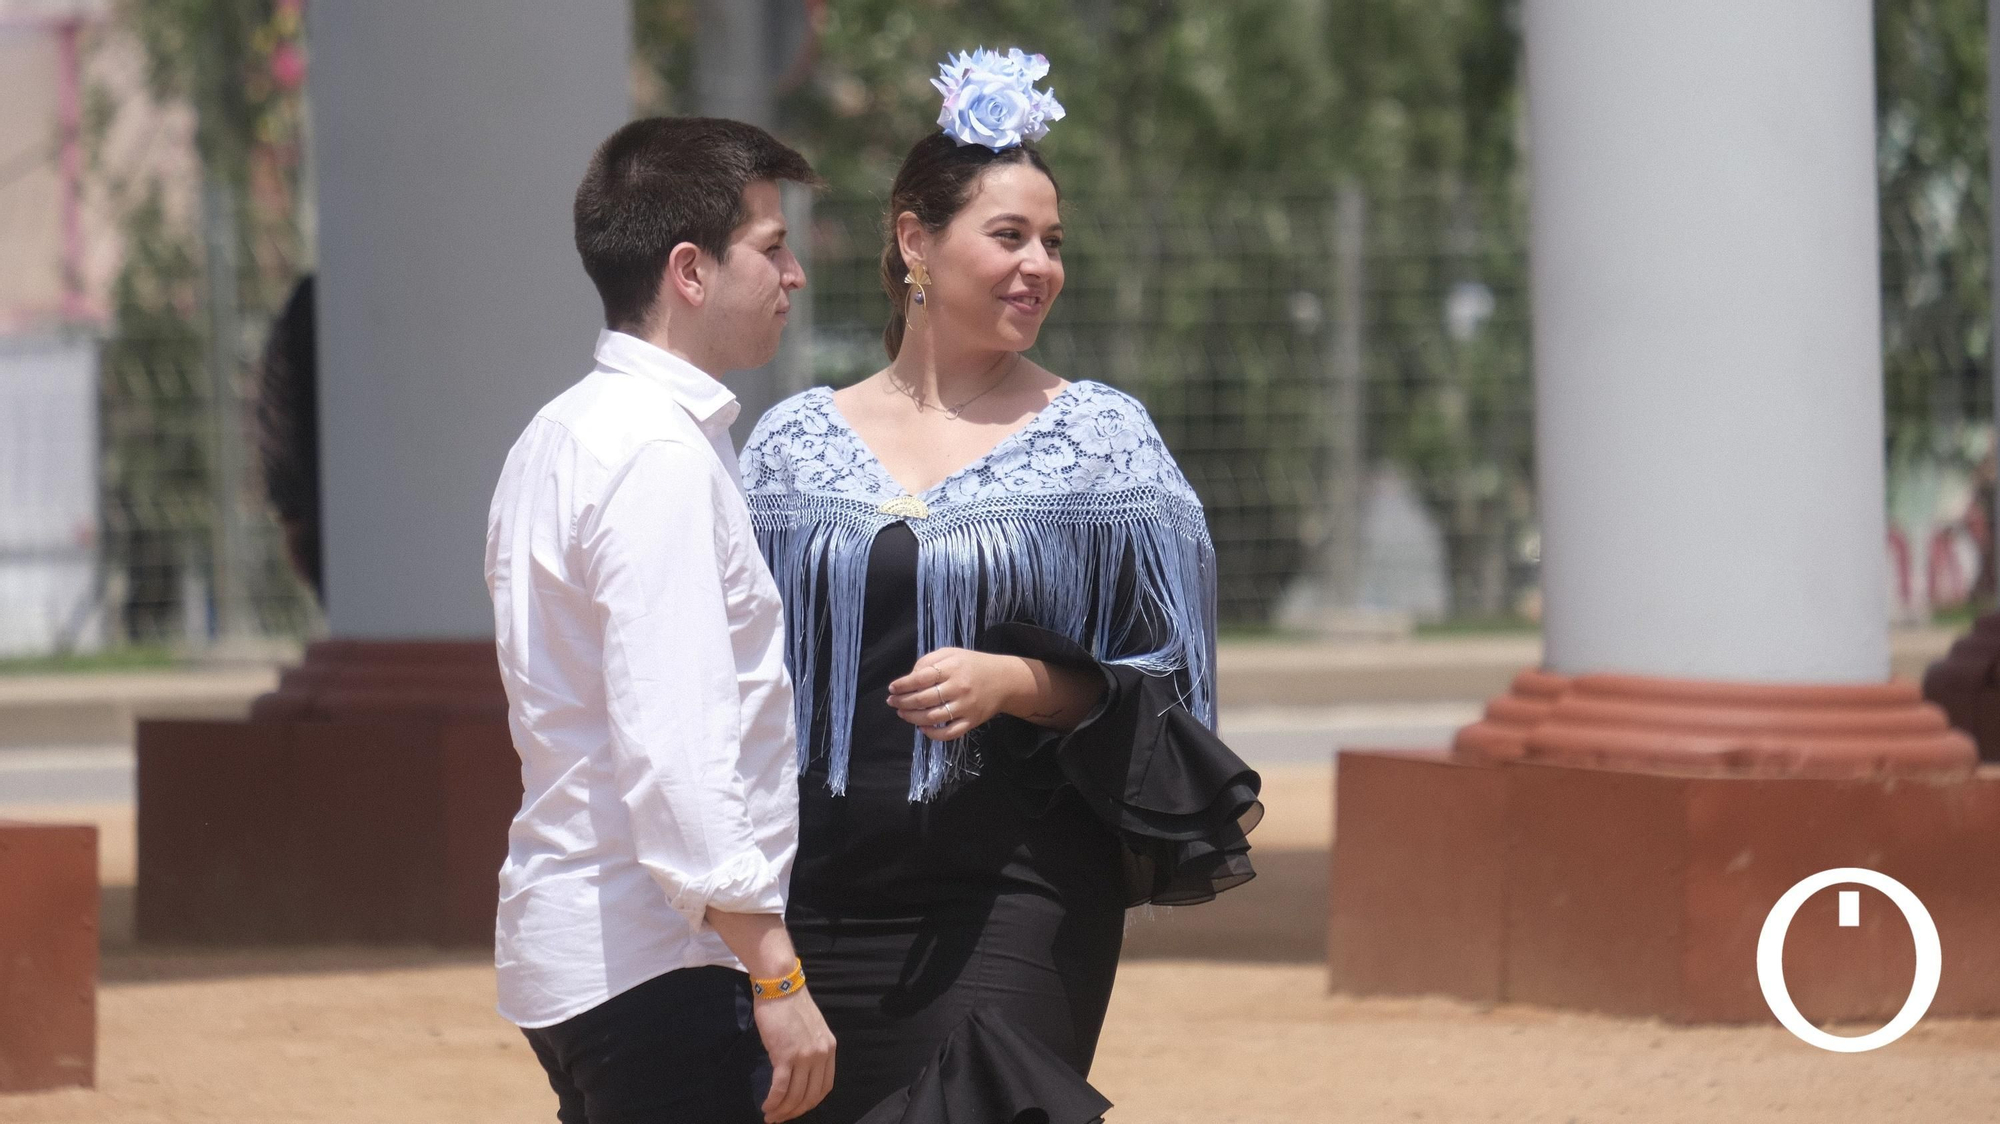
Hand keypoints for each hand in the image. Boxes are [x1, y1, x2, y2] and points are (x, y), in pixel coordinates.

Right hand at [754, 986, 835, 1122]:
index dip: (810, 1103)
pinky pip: (780, 1087)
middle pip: (810, 1096)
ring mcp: (804, 1056)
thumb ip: (810, 1050)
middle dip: (795, 1112)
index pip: (824, 1087)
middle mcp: (820, 1055)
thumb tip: (799, 1072)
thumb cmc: (791, 1005)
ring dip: (782, 1111)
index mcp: (829, 1049)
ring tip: (770, 1116)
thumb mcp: (811, 1029)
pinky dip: (773, 1101)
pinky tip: (766, 1106)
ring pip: (795, 1095)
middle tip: (780, 1118)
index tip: (797, 1109)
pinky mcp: (785, 1055)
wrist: (780, 986)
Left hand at [887, 647, 1026, 741]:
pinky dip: (932, 734)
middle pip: (923, 699)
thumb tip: (909, 678)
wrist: (1005, 680)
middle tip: (892, 702)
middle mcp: (958, 688)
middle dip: (903, 702)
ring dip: (912, 718)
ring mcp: (965, 707)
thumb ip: (929, 661)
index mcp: (953, 668)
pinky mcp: (971, 722)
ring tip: (902, 713)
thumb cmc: (973, 665)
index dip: (903, 685)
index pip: (921, 678)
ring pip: (932, 717)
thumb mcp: (952, 653)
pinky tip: (922, 728)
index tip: (892, 689)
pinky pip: (949, 733)